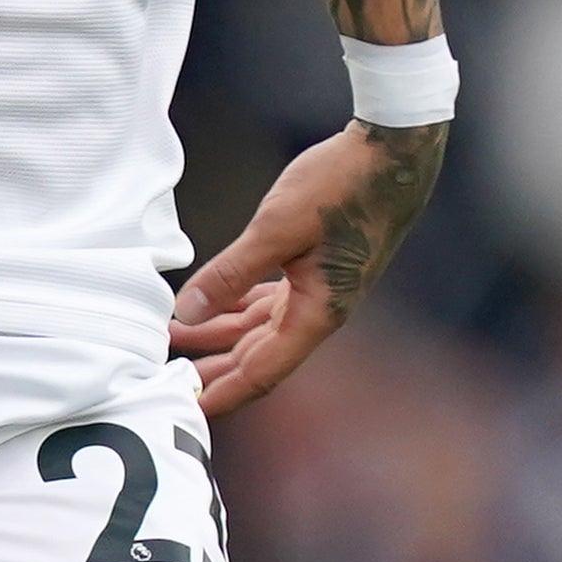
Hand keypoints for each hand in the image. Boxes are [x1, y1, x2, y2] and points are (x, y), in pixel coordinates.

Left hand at [168, 122, 443, 416]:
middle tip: (167, 383)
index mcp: (317, 313)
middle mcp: (320, 311)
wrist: (394, 152)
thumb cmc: (343, 185)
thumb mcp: (277, 228)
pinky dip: (237, 306)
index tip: (185, 410)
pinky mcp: (316, 266)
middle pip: (258, 356)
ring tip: (175, 341)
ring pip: (261, 328)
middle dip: (214, 372)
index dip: (222, 394)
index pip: (261, 371)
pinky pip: (270, 301)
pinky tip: (211, 303)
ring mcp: (320, 289)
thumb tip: (188, 312)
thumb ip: (230, 273)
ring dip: (219, 336)